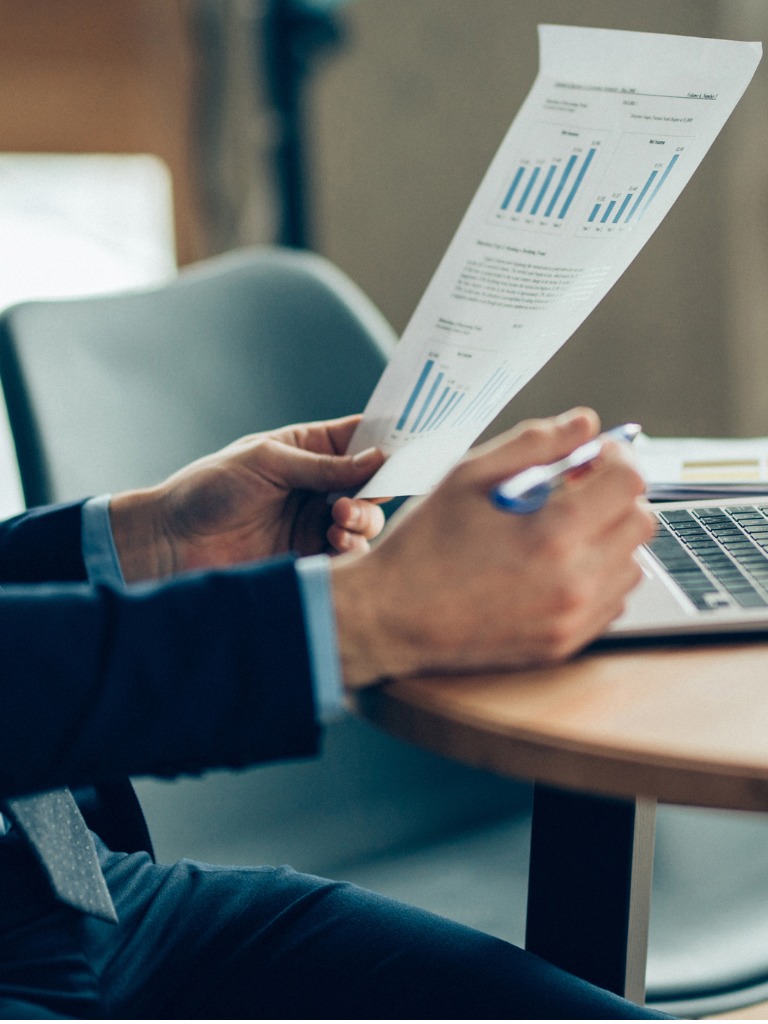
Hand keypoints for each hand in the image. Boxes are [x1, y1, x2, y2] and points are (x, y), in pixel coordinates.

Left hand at [109, 416, 386, 581]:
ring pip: (365, 520)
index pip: (361, 440)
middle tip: (354, 498)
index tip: (409, 448)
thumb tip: (377, 459)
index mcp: (308, 450)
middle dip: (376, 489)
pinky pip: (348, 554)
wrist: (171, 541)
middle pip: (372, 484)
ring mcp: (315, 522)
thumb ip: (323, 466)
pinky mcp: (310, 556)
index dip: (387, 442)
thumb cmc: (209, 488)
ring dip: (363, 519)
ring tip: (339, 522)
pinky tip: (337, 543)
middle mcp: (318, 486)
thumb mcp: (267, 463)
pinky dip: (352, 548)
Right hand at [331, 408, 655, 686]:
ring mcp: (573, 620)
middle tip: (575, 489)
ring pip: (631, 563)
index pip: (629, 482)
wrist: (392, 616)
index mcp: (554, 533)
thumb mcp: (468, 475)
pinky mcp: (565, 644)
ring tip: (561, 530)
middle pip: (640, 522)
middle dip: (615, 495)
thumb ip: (534, 442)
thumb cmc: (424, 543)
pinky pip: (612, 600)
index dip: (615, 457)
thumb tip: (585, 424)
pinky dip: (597, 576)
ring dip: (608, 537)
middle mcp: (574, 581)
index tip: (592, 455)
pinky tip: (555, 566)